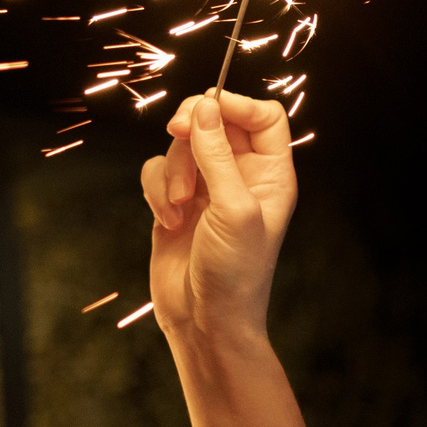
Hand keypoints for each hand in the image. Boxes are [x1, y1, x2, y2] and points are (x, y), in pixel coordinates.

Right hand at [139, 89, 295, 351]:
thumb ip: (218, 155)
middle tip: (179, 132)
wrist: (206, 321)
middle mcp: (241, 176)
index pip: (263, 117)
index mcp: (270, 174)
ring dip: (174, 169)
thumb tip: (204, 108)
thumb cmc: (235, 272)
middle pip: (216, 120)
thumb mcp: (233, 208)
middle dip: (194, 126)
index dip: (237, 104)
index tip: (208, 108)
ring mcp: (207, 189)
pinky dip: (156, 189)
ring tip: (179, 206)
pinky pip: (158, 171)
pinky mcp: (175, 203)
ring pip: (182, 145)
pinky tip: (167, 220)